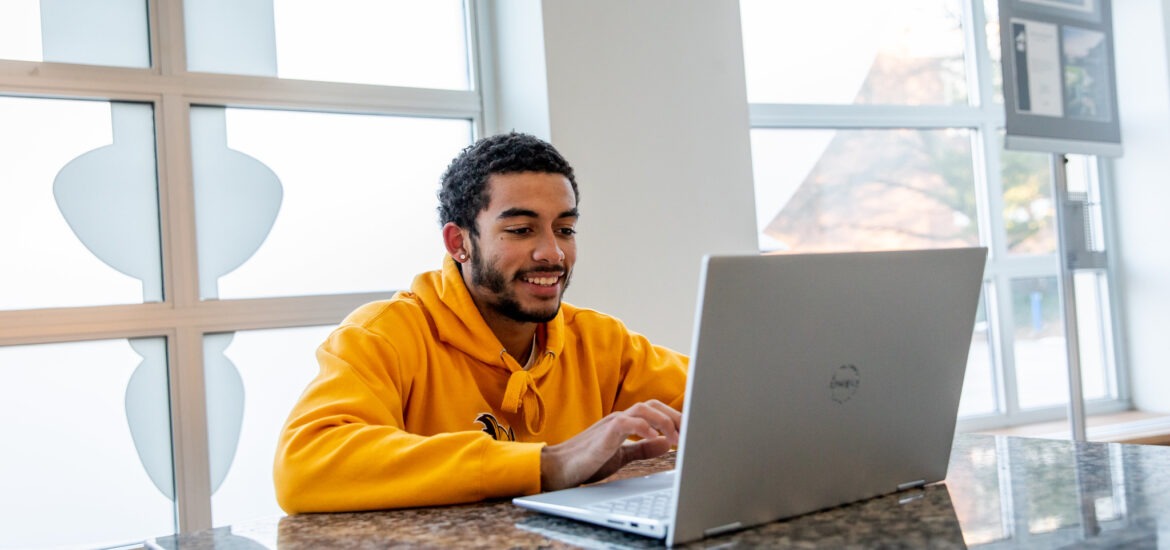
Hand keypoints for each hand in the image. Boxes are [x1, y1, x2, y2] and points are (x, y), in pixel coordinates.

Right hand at [540, 400, 680, 490]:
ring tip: (677, 439)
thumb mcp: (622, 456)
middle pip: (654, 405)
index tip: (691, 432)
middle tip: (691, 434)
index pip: (655, 410)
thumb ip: (642, 448)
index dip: (675, 418)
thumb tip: (665, 443)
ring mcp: (612, 423)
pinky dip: (647, 429)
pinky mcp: (606, 433)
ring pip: (645, 409)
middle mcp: (620, 418)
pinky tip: (658, 440)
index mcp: (625, 422)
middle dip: (676, 417)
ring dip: (665, 422)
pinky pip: (630, 423)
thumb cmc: (587, 461)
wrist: (559, 469)